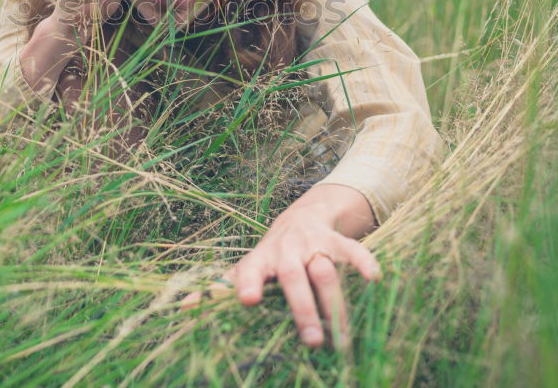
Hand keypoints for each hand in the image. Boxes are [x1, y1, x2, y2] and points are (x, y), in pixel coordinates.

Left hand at [179, 184, 380, 349]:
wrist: (303, 216)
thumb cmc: (271, 256)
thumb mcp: (247, 269)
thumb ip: (220, 288)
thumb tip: (184, 309)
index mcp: (259, 259)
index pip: (250, 270)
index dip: (248, 283)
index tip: (247, 301)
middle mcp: (285, 249)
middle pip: (293, 278)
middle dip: (302, 309)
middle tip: (311, 341)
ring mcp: (313, 243)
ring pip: (324, 270)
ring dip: (333, 302)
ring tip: (341, 337)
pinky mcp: (337, 240)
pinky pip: (352, 250)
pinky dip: (363, 262)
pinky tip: (373, 280)